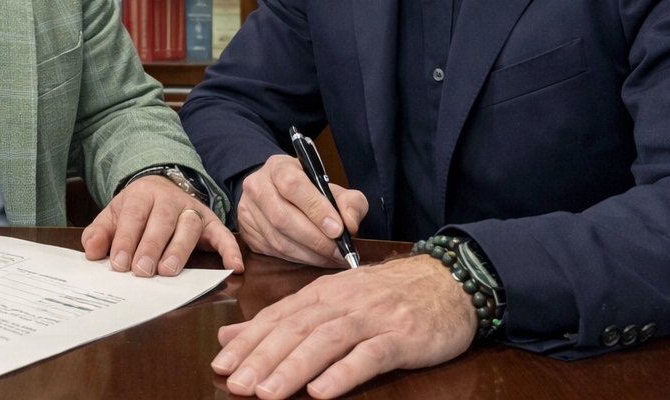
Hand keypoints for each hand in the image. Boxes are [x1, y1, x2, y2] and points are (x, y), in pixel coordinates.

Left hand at [81, 174, 243, 276]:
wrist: (160, 190)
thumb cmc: (135, 211)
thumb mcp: (112, 216)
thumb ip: (100, 233)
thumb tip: (92, 252)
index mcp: (142, 194)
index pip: (134, 215)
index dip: (126, 239)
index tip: (119, 263)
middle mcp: (169, 199)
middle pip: (162, 221)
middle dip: (151, 247)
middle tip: (142, 271)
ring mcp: (192, 209)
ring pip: (189, 226)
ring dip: (179, 249)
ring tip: (168, 271)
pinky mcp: (211, 222)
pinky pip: (223, 233)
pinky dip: (230, 248)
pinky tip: (233, 266)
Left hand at [212, 254, 475, 398]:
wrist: (448, 282)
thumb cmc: (387, 296)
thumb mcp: (333, 300)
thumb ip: (284, 318)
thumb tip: (231, 336)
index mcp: (322, 293)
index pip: (277, 317)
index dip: (248, 341)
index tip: (221, 364)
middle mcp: (342, 302)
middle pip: (295, 329)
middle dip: (262, 358)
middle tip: (236, 383)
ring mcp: (372, 318)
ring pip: (325, 341)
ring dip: (294, 367)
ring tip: (267, 393)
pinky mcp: (400, 337)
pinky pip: (369, 355)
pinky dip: (343, 373)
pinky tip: (321, 391)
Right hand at [237, 154, 368, 265]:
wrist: (278, 193)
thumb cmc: (308, 190)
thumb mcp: (333, 187)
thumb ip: (350, 201)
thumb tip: (350, 224)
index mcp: (278, 167)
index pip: (293, 185)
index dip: (316, 209)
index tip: (338, 229)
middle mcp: (257, 186)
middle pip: (282, 217)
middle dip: (316, 239)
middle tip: (340, 252)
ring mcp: (248, 211)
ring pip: (278, 239)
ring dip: (310, 254)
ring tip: (334, 258)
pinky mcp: (248, 233)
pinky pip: (274, 252)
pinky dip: (300, 260)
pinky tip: (318, 260)